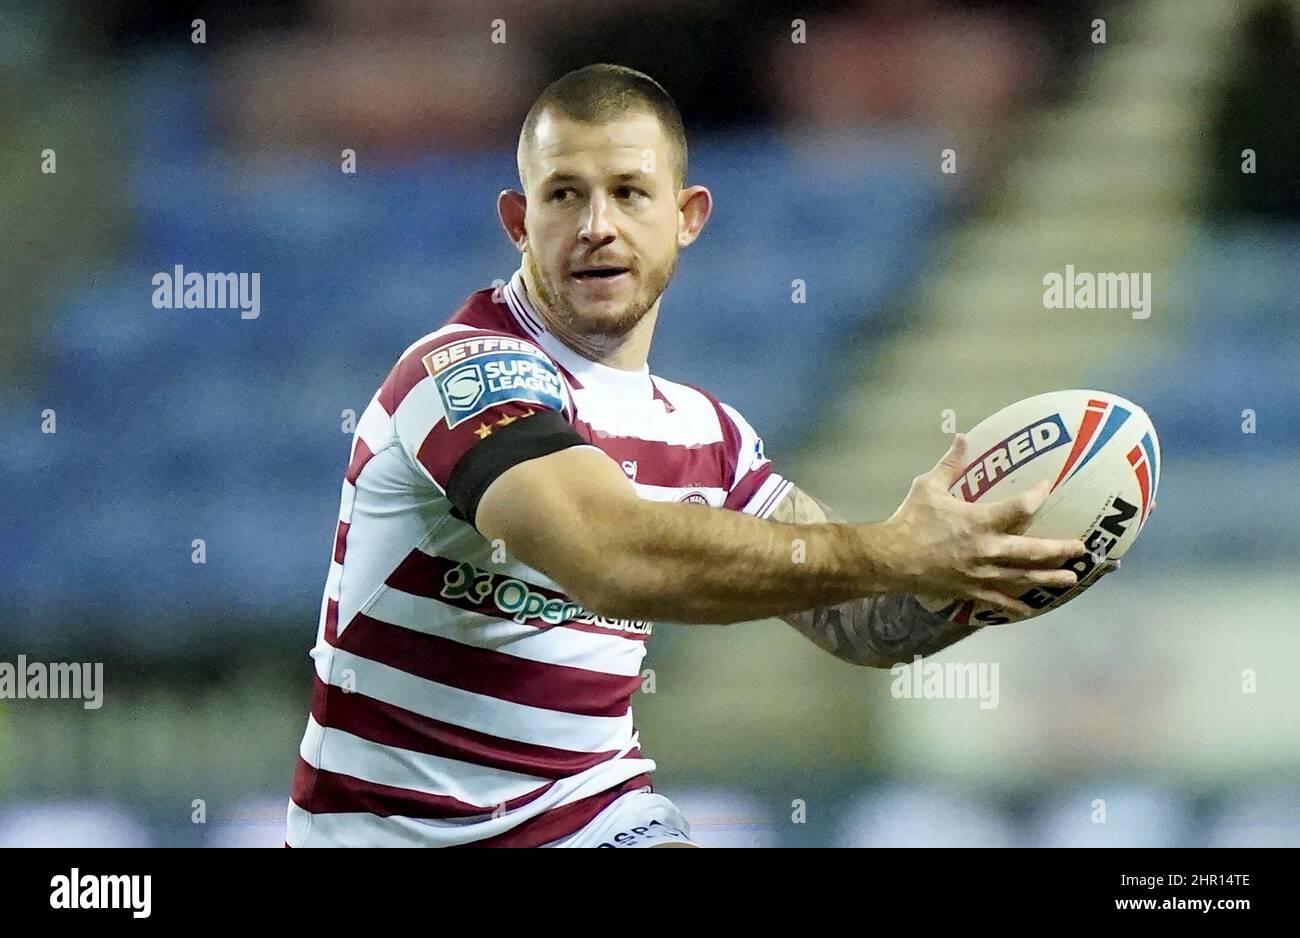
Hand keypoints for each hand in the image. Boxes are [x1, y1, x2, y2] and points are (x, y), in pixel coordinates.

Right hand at [876, 433, 1086, 616]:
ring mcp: (981, 573)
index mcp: (979, 521)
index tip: (1049, 487)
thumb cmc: (910, 520)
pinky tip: (1030, 609)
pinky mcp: (971, 589)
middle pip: (1033, 551)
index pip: (1020, 508)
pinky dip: (1015, 605)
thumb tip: (962, 436)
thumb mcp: (928, 486)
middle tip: (1082, 547)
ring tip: (1072, 578)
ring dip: (1049, 577)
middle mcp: (987, 549)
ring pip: (1023, 577)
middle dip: (1060, 549)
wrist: (890, 559)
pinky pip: (998, 600)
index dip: (1038, 495)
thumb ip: (950, 464)